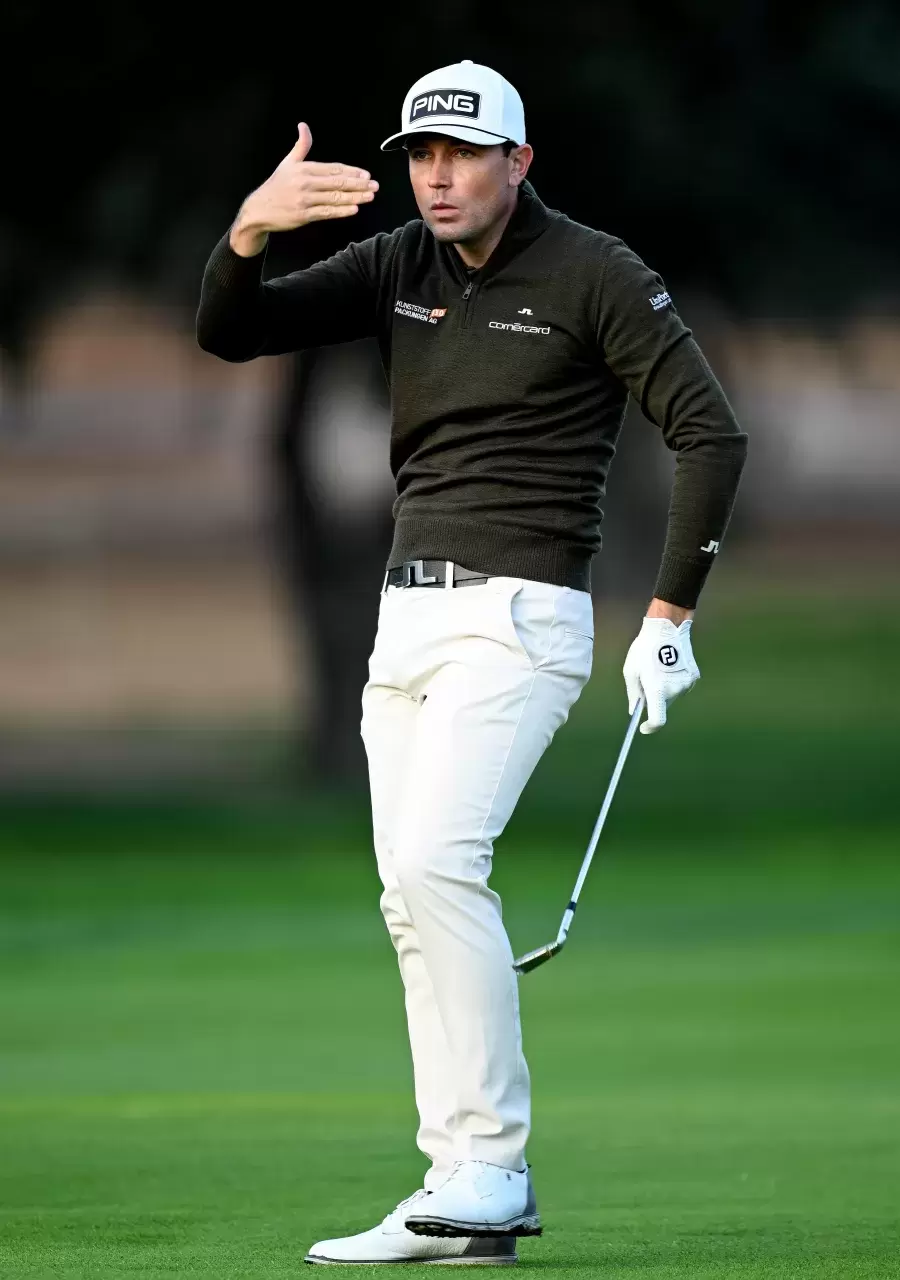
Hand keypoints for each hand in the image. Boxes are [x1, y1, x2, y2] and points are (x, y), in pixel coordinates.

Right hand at [230, 123, 378, 255]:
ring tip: (370, 197)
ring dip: (355, 197)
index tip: (366, 175)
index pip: (333, 168)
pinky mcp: (303, 215)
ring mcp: (305, 199)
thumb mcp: (287, 163)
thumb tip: (303, 125)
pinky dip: (341, 211)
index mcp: (304, 168)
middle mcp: (305, 182)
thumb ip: (300, 146)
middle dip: (358, 184)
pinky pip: (326, 213)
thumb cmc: (276, 186)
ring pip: (334, 197)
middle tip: (374, 185)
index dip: (351, 171)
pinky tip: (354, 209)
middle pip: (337, 182)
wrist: (258, 209)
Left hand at [623, 617, 699, 734]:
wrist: (667, 628)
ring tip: (657, 669)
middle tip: (646, 683)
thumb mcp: (631, 671)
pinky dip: (673, 683)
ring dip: (664, 690)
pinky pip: (680, 686)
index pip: (658, 720)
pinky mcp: (693, 676)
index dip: (650, 727)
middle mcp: (675, 691)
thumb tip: (634, 710)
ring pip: (672, 696)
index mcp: (658, 690)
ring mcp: (686, 684)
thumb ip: (633, 694)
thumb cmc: (644, 649)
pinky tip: (667, 665)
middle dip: (654, 701)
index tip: (643, 727)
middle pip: (663, 706)